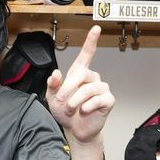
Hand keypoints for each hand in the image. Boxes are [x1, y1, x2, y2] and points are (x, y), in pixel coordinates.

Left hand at [45, 25, 113, 144]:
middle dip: (68, 88)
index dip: (91, 41)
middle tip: (61, 100)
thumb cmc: (65, 112)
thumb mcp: (52, 97)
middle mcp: (92, 79)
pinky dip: (87, 107)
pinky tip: (83, 111)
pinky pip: (98, 100)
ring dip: (75, 101)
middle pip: (82, 74)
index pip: (87, 54)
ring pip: (89, 88)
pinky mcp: (108, 101)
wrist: (74, 130)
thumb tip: (56, 73)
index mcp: (79, 74)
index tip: (96, 28)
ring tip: (71, 109)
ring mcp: (101, 89)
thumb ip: (52, 85)